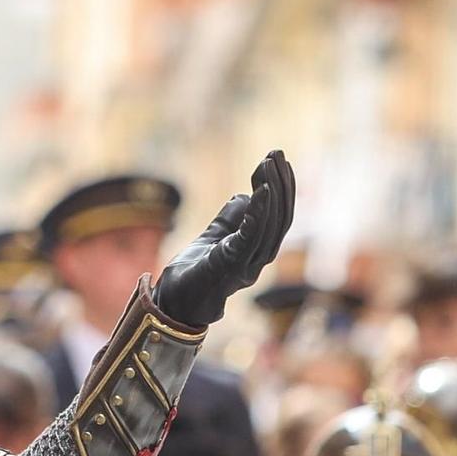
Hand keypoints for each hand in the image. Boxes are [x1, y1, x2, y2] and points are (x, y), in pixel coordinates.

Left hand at [153, 150, 296, 325]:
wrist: (174, 301)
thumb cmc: (193, 273)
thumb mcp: (212, 237)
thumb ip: (230, 219)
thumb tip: (243, 196)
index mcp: (257, 250)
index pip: (279, 215)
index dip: (283, 187)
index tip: (278, 159)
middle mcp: (259, 258)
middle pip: (280, 217)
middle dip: (280, 183)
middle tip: (276, 154)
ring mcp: (247, 264)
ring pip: (269, 225)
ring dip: (271, 192)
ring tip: (267, 165)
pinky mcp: (230, 267)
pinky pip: (250, 238)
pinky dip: (257, 214)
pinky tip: (258, 192)